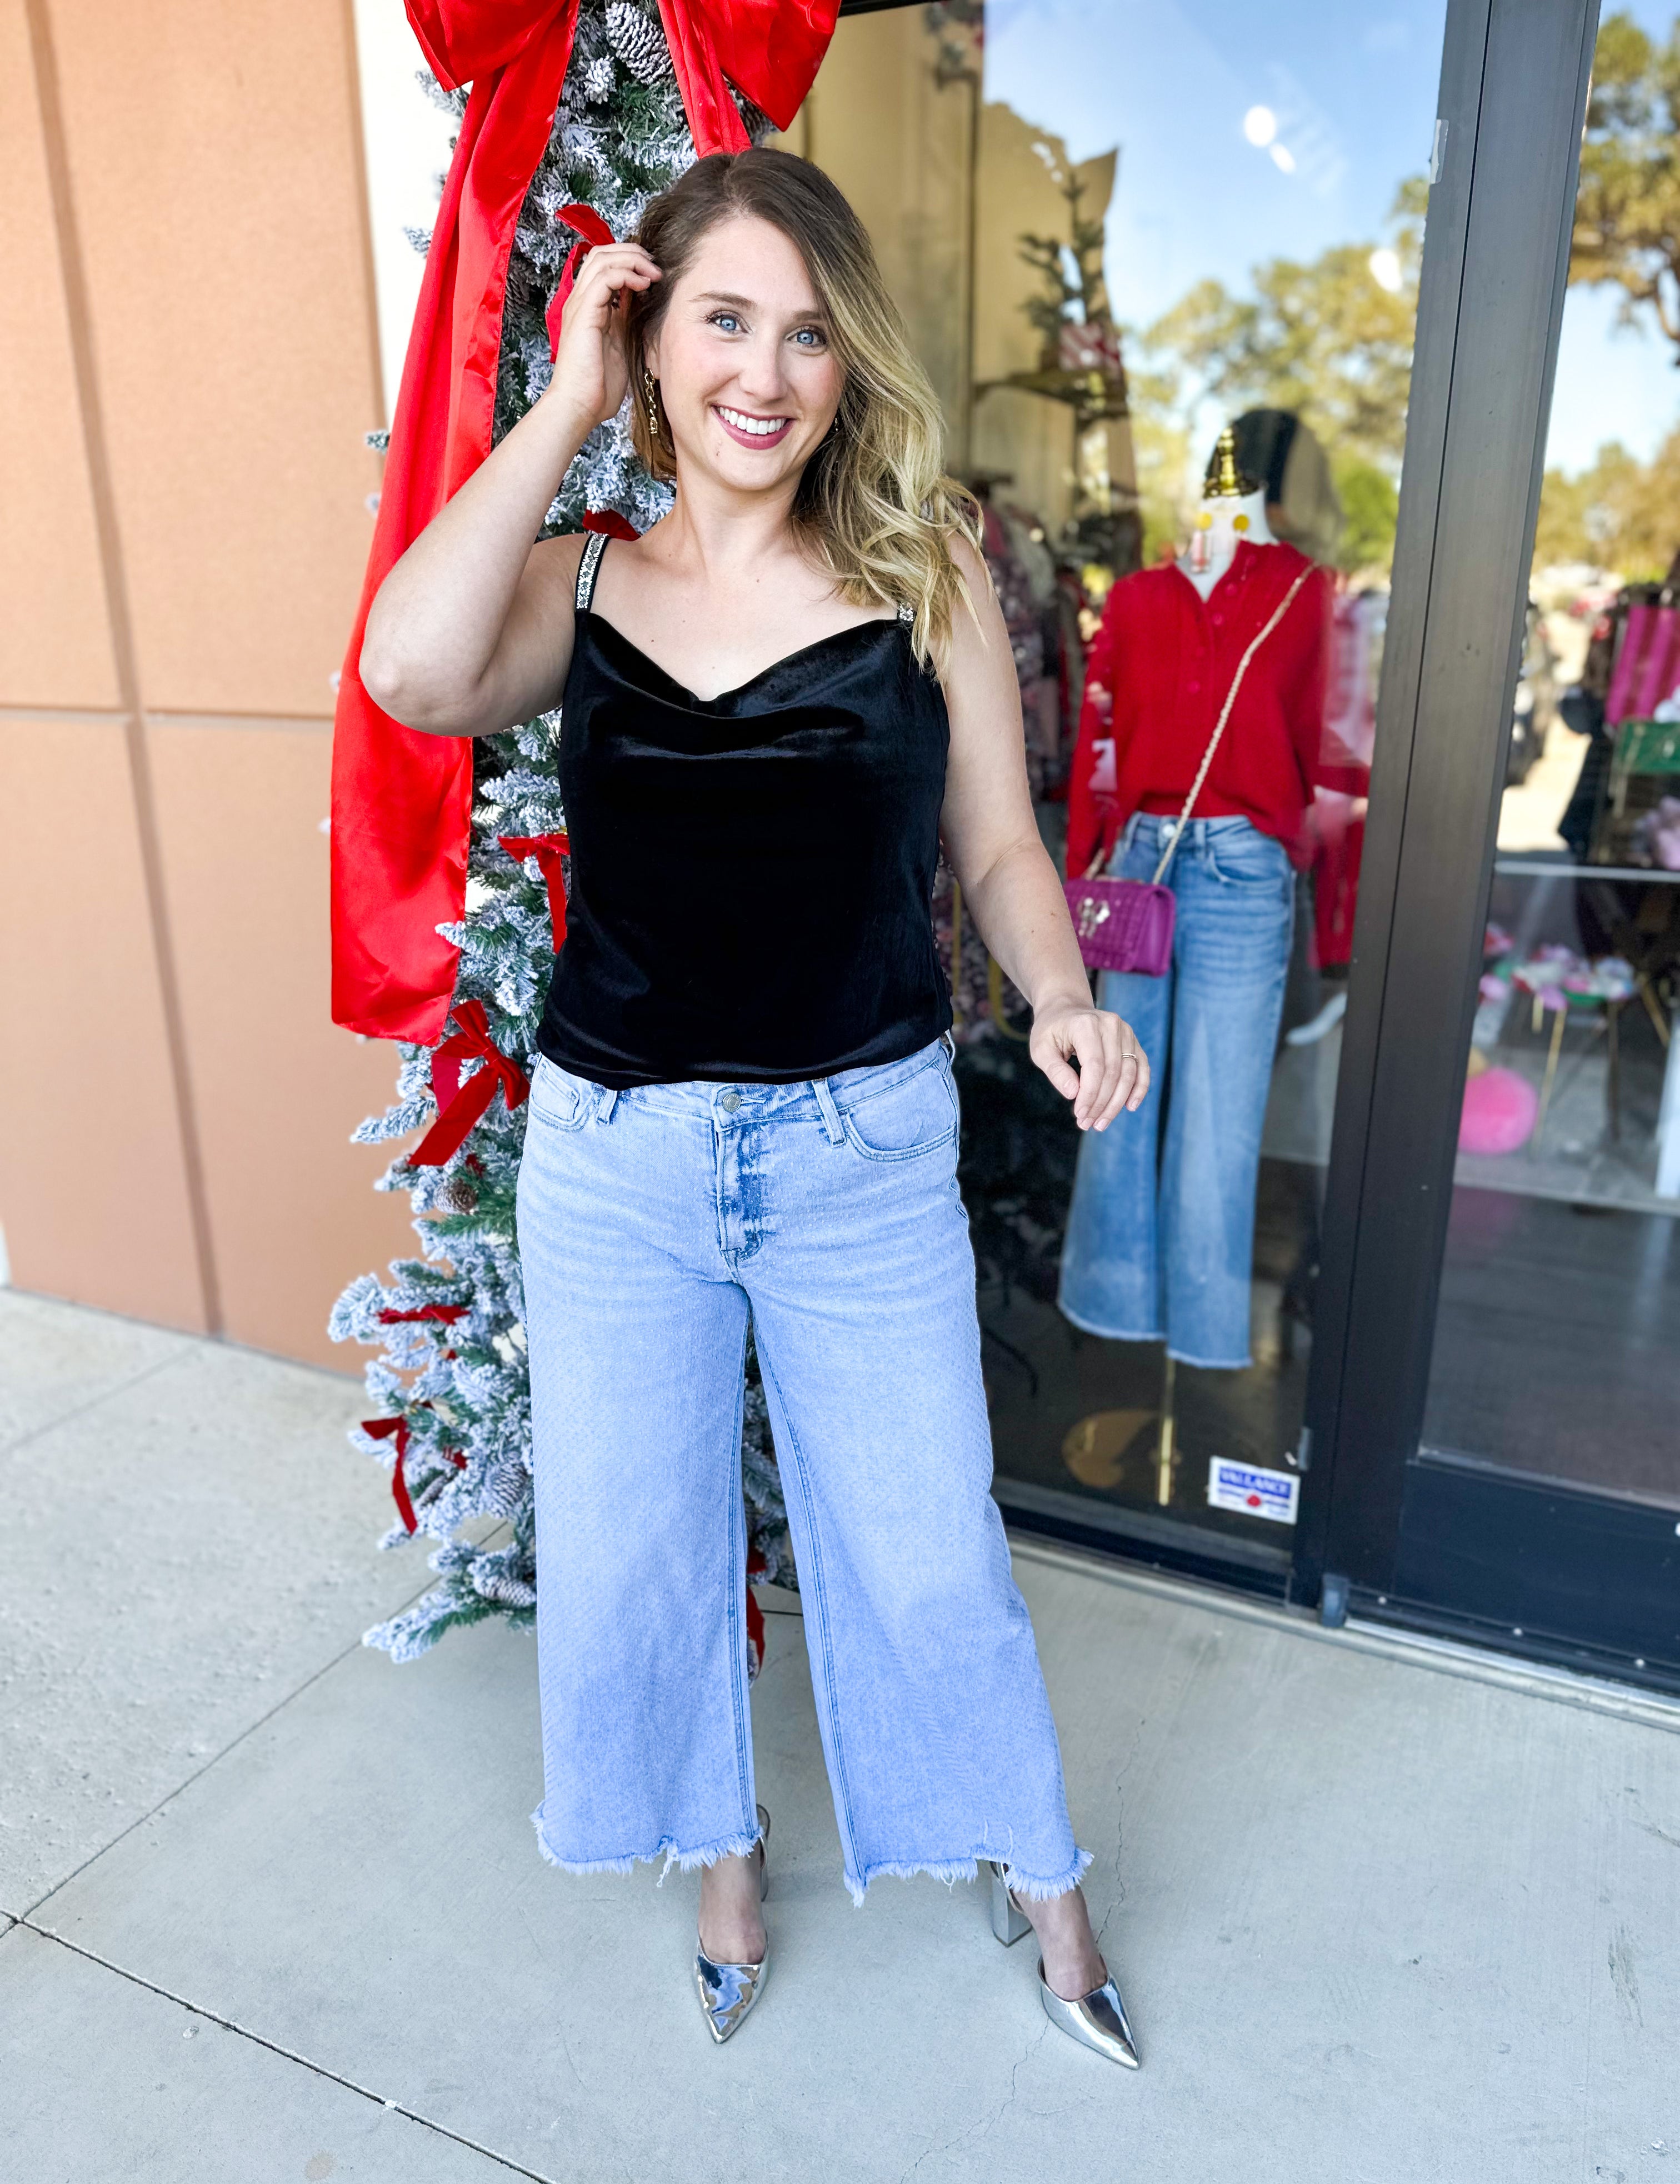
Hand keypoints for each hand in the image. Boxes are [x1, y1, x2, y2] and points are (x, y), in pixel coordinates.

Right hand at [548, 243, 661, 430]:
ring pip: (603, 258)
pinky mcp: (584, 313)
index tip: (654, 273)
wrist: (578, 407)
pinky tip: (644, 286)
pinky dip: (627, 274)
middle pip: (602, 253)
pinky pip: (605, 277)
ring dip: (633, 260)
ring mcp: (579, 305)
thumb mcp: (620, 344)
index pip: (604, 264)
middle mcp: (580, 301)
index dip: (629, 260)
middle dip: (632, 253)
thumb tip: (643, 297)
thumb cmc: (599, 387)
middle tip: (656, 266)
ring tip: (654, 274)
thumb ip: (626, 318)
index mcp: (588, 307)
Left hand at [1030, 996, 1149, 1130]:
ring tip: (1102, 1122)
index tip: (1080, 1115)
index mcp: (1086, 1025)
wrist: (1066, 1008)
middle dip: (1102, 1103)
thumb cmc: (1051, 1031)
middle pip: (1113, 1073)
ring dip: (1117, 1103)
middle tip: (1088, 1124)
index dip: (1090, 1095)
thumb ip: (1055, 1071)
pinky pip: (1141, 1067)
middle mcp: (1110, 1025)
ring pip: (1129, 1073)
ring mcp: (1125, 1031)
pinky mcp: (1132, 1039)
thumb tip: (1073, 1094)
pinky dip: (1139, 1088)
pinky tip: (1130, 1107)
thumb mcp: (1041, 1049)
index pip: (1094, 1066)